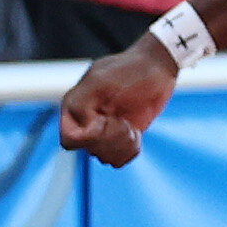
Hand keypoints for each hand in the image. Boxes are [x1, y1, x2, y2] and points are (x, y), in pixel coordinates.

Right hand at [56, 38, 176, 166]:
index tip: (107, 120)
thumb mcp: (100, 80)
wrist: (156, 67)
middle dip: (111, 139)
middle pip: (90, 150)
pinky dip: (130, 151)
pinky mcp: (122, 138)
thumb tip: (84, 129)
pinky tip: (136, 135)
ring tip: (131, 128)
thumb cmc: (128, 69)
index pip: (70, 140)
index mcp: (74, 108)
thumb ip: (81, 103)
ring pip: (104, 157)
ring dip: (122, 145)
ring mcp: (104, 131)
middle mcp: (86, 123)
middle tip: (125, 123)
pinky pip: (120, 159)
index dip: (90, 137)